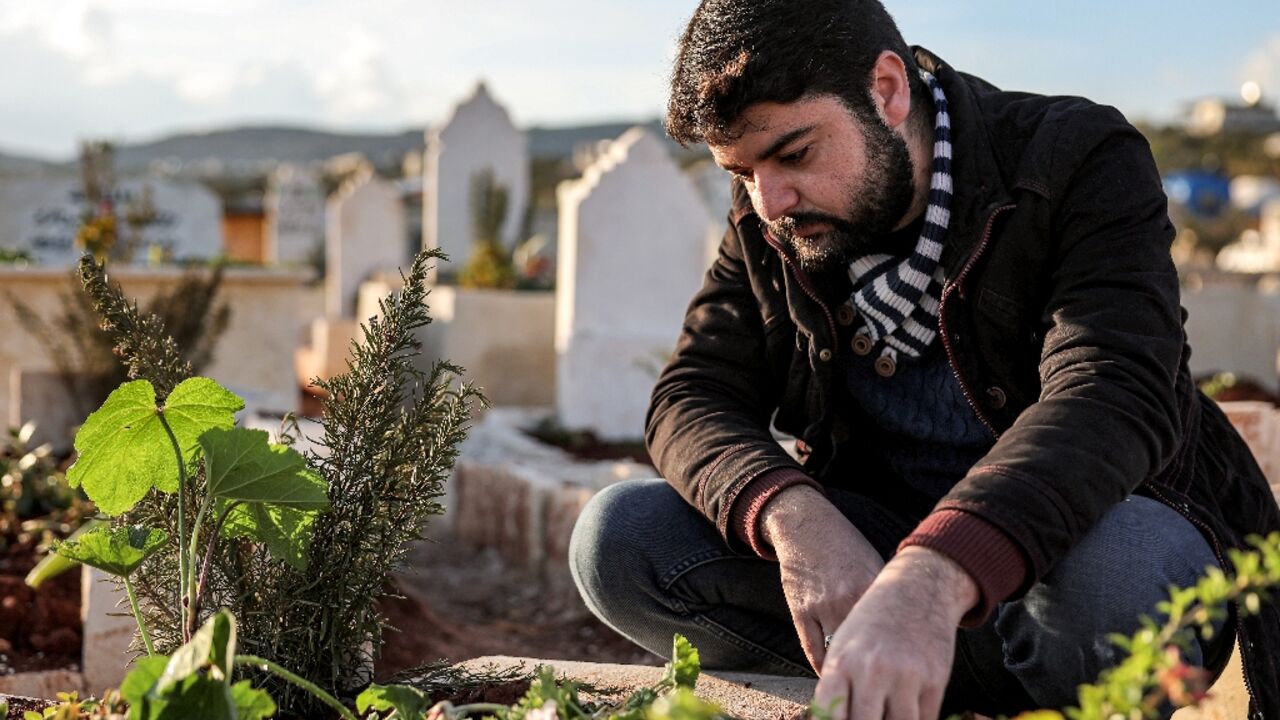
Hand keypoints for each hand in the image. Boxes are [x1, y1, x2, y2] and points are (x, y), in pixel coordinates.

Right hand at [760, 485, 883, 671]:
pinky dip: (824, 666)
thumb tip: (901, 631)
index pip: (892, 631)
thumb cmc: (843, 545)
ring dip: (849, 672)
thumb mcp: (872, 564)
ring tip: (858, 684)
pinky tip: (832, 675)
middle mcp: (850, 598)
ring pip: (840, 653)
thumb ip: (883, 597)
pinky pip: (814, 649)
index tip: (902, 669)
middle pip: (868, 647)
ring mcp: (823, 606)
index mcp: (873, 585)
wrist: (805, 525)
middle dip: (876, 668)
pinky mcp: (801, 610)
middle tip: (881, 683)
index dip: (897, 653)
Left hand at [813, 547, 977, 719]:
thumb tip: (828, 718)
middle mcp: (872, 671)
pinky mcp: (935, 681)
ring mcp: (906, 677)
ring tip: (885, 715)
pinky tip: (906, 713)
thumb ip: (834, 685)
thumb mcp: (843, 644)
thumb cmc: (874, 620)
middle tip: (867, 718)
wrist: (919, 588)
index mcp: (842, 662)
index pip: (830, 716)